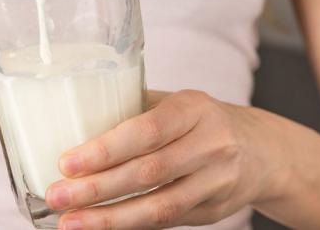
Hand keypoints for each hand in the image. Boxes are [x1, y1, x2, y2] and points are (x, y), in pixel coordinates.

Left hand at [46, 90, 288, 229]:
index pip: (146, 131)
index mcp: (194, 109)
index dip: (105, 150)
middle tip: (57, 196)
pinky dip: (130, 226)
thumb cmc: (199, 120)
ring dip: (109, 219)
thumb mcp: (173, 102)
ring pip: (159, 208)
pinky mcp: (214, 212)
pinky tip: (101, 227)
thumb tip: (69, 121)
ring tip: (70, 222)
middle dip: (96, 189)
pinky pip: (166, 222)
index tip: (66, 163)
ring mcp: (216, 183)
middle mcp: (211, 145)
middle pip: (148, 173)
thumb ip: (132, 110)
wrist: (262, 151)